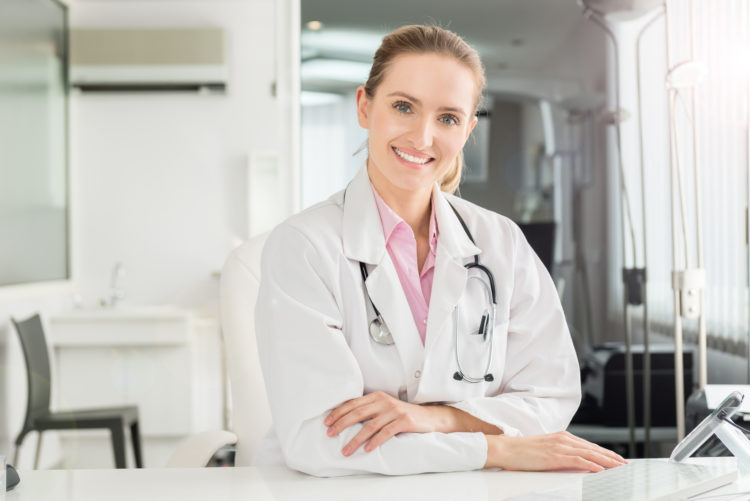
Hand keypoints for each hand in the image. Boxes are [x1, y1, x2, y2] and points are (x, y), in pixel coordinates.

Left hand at [324, 391, 440, 455]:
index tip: (327, 422)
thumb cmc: (402, 415)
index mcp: (377, 396)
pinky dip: (375, 441)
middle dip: (342, 424)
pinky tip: (367, 449)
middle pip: (358, 412)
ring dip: (356, 439)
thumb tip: (346, 420)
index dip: (339, 412)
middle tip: (330, 434)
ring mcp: (394, 411)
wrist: (428, 417)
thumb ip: (369, 410)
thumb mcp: (385, 408)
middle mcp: (384, 401)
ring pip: (370, 426)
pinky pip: (386, 432)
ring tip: (346, 450)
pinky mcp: (404, 421)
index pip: (353, 403)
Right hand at [485, 431, 626, 471]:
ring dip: (607, 460)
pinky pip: (579, 460)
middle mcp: (563, 439)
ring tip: (620, 467)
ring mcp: (559, 446)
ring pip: (590, 453)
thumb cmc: (521, 452)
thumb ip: (559, 453)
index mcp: (561, 437)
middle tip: (625, 463)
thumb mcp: (544, 450)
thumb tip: (572, 462)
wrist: (506, 449)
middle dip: (611, 456)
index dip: (604, 452)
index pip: (588, 445)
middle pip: (593, 448)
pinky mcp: (555, 456)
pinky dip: (592, 464)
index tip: (616, 459)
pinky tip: (601, 469)